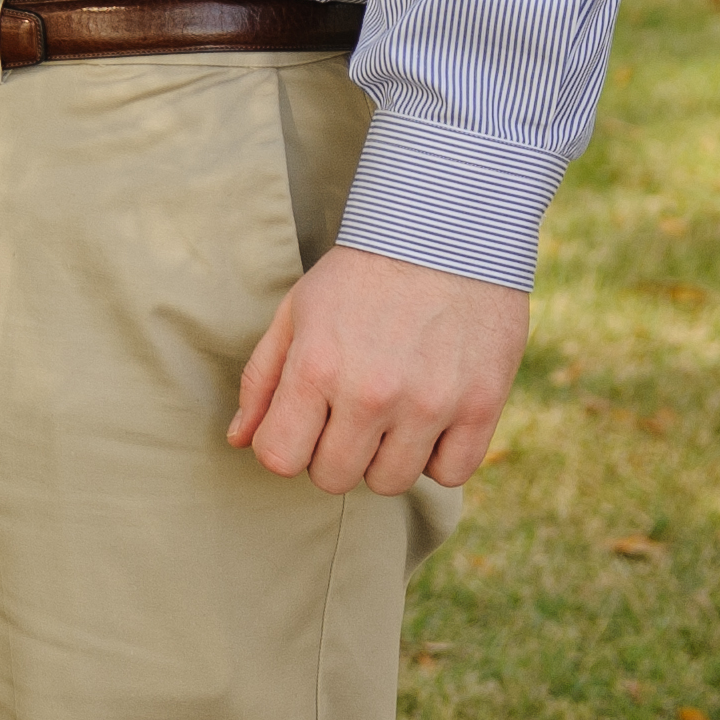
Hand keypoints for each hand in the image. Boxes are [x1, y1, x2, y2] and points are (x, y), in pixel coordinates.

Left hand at [228, 244, 530, 492]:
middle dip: (330, 455)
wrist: (444, 237)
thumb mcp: (295, 313)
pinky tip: (429, 421)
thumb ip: (262, 380)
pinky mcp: (481, 409)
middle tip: (344, 416)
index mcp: (316, 367)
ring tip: (388, 413)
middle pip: (334, 478)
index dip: (284, 447)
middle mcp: (371, 394)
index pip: (279, 458)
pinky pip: (450, 474)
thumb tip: (239, 439)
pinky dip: (437, 458)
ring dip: (383, 458)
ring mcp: (430, 405)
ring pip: (391, 483)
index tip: (300, 425)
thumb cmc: (359, 276)